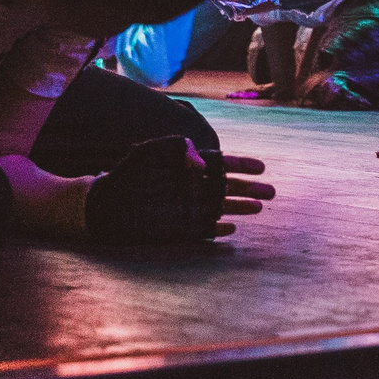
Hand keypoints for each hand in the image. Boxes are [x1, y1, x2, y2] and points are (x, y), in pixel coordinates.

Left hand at [86, 137, 270, 242]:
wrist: (107, 204)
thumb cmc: (128, 174)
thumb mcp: (152, 150)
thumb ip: (180, 148)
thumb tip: (203, 165)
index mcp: (190, 166)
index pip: (223, 164)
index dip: (243, 165)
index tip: (261, 167)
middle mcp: (194, 187)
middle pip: (230, 187)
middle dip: (251, 189)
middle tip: (271, 192)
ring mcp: (190, 208)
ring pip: (223, 208)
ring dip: (241, 208)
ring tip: (259, 208)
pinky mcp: (182, 228)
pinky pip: (207, 231)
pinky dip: (219, 231)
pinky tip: (230, 229)